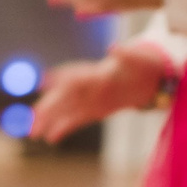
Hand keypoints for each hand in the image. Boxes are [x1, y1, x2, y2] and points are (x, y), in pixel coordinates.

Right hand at [29, 46, 166, 141]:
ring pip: (65, 110)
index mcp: (97, 71)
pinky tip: (50, 139)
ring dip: (50, 120)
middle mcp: (89, 85)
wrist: (154, 75)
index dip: (58, 79)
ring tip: (33, 133)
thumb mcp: (138, 59)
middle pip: (64, 97)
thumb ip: (125, 55)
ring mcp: (91, 98)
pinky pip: (77, 120)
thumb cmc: (144, 63)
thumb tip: (113, 47)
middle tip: (32, 118)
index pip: (74, 76)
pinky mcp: (96, 110)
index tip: (43, 84)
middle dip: (48, 107)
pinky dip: (64, 128)